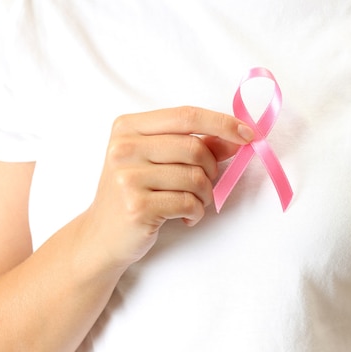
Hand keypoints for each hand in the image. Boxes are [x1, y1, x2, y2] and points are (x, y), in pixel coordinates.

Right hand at [80, 106, 253, 268]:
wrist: (102, 236)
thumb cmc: (135, 193)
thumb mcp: (159, 161)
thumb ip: (195, 145)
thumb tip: (236, 137)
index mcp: (128, 127)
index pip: (185, 115)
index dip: (222, 123)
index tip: (248, 134)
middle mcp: (124, 147)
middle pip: (194, 148)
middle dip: (212, 169)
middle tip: (205, 186)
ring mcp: (127, 177)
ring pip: (195, 177)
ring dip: (205, 195)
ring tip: (192, 204)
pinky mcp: (136, 205)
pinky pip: (188, 203)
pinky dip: (195, 213)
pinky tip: (183, 217)